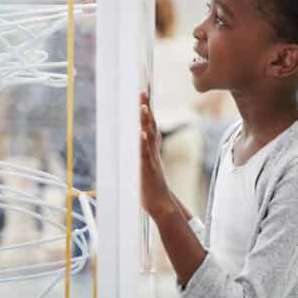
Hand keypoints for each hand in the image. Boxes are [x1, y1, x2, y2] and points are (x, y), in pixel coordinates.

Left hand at [140, 93, 174, 221]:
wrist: (161, 204)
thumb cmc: (152, 187)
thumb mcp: (145, 165)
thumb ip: (142, 153)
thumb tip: (136, 141)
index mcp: (151, 150)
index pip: (149, 126)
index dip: (146, 111)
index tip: (142, 96)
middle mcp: (152, 151)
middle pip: (151, 126)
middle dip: (146, 109)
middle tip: (142, 93)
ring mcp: (151, 159)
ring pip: (149, 137)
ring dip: (146, 122)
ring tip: (143, 107)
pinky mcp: (147, 169)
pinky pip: (145, 155)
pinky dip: (143, 144)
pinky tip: (141, 134)